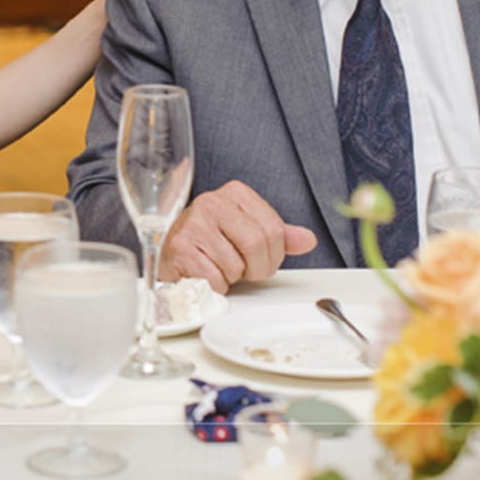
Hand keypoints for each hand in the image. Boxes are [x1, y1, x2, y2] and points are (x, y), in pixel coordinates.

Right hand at [157, 181, 317, 291]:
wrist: (172, 255)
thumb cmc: (211, 244)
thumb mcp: (248, 233)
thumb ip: (279, 236)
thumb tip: (307, 240)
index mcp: (235, 193)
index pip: (274, 229)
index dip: (274, 254)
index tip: (262, 259)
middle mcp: (212, 202)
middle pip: (257, 245)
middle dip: (256, 268)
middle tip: (245, 271)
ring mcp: (193, 223)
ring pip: (236, 265)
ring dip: (232, 278)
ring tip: (220, 268)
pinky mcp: (179, 247)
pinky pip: (215, 278)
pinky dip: (215, 286)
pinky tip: (205, 274)